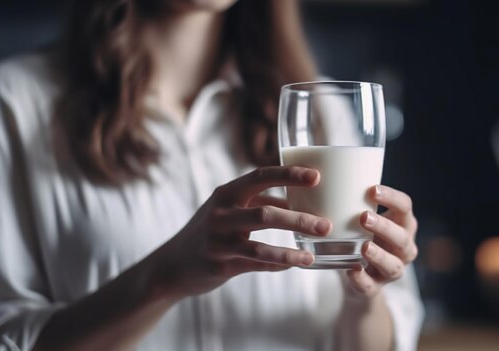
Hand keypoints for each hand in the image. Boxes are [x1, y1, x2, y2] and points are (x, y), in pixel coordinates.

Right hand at [153, 166, 331, 299]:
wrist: (172, 265)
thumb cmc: (209, 231)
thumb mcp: (227, 209)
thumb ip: (258, 202)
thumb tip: (294, 198)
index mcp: (226, 193)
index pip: (261, 176)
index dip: (290, 175)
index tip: (317, 177)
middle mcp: (221, 214)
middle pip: (266, 213)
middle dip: (300, 218)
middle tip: (326, 225)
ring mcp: (218, 241)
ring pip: (261, 245)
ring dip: (291, 250)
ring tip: (313, 254)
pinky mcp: (219, 265)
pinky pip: (256, 265)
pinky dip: (278, 264)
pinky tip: (296, 264)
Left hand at [342, 185, 417, 300]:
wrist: (358, 278)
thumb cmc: (359, 236)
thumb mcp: (361, 218)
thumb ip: (352, 200)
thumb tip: (322, 171)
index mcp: (402, 224)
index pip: (405, 207)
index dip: (392, 198)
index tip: (372, 189)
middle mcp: (403, 248)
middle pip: (402, 237)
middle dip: (385, 226)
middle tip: (363, 216)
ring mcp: (391, 271)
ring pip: (393, 265)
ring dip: (379, 255)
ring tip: (364, 245)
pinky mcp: (375, 288)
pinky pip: (371, 287)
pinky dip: (362, 280)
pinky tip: (351, 271)